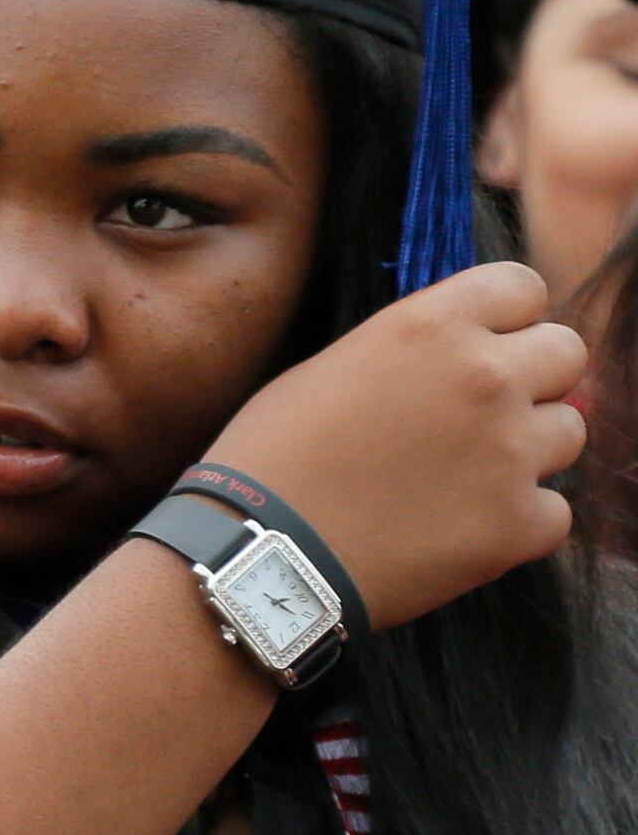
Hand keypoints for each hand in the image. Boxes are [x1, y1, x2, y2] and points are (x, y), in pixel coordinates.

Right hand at [199, 261, 586, 629]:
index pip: (522, 286)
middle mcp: (485, 377)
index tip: (486, 340)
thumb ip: (413, 352)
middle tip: (484, 409)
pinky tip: (461, 524)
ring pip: (570, 431)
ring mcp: (512, 452)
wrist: (263, 548)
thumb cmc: (276, 454)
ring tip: (468, 473)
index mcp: (429, 327)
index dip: (506, 315)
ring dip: (530, 447)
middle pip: (566, 352)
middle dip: (534, 375)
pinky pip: (555, 509)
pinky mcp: (521, 524)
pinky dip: (518, 519)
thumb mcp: (332, 367)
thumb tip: (468, 360)